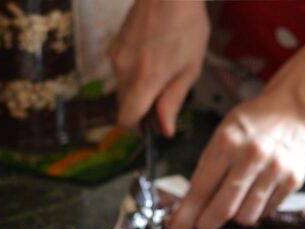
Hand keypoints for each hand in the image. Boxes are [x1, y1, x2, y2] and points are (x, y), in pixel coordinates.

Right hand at [109, 0, 208, 136]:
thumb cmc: (186, 24)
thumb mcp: (190, 67)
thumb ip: (174, 100)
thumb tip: (165, 129)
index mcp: (146, 78)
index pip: (126, 118)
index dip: (136, 129)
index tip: (149, 128)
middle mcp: (125, 70)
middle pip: (124, 105)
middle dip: (140, 109)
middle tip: (163, 97)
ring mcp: (116, 57)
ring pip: (122, 87)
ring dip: (137, 89)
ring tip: (161, 70)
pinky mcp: (114, 46)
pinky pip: (120, 70)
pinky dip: (133, 73)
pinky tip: (151, 56)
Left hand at [166, 91, 304, 228]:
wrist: (293, 110)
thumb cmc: (249, 126)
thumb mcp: (221, 137)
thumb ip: (205, 173)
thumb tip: (187, 213)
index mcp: (226, 143)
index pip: (200, 191)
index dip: (185, 220)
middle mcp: (252, 157)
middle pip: (223, 211)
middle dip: (207, 225)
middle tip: (203, 226)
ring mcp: (275, 170)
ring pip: (246, 217)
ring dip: (234, 217)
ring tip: (234, 201)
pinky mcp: (292, 181)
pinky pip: (265, 212)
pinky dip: (255, 209)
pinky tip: (254, 194)